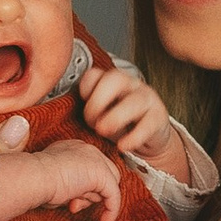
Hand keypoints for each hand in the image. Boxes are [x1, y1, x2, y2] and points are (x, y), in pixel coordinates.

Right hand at [0, 138, 121, 220]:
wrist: (33, 177)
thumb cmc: (34, 182)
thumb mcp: (53, 180)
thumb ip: (69, 185)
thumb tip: (75, 198)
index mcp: (74, 148)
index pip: (90, 170)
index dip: (84, 188)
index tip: (71, 201)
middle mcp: (87, 150)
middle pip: (103, 176)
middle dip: (90, 195)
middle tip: (73, 203)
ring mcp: (96, 159)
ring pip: (107, 186)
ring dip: (90, 201)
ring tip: (71, 201)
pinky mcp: (102, 174)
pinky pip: (114, 196)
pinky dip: (112, 210)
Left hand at [79, 62, 185, 176]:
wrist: (148, 140)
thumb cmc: (119, 125)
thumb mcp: (100, 116)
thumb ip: (87, 110)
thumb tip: (61, 114)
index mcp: (112, 81)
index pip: (95, 74)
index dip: (85, 90)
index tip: (82, 106)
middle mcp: (131, 84)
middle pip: (115, 79)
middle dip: (98, 101)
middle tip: (92, 122)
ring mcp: (147, 99)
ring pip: (134, 100)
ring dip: (115, 117)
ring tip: (103, 132)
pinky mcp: (159, 118)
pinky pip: (148, 124)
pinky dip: (133, 137)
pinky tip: (122, 146)